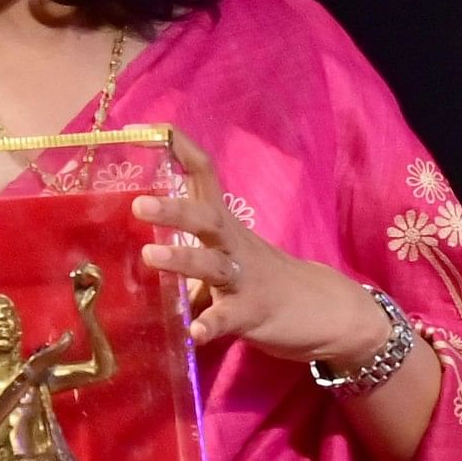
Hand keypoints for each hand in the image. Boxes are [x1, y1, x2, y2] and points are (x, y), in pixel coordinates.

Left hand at [134, 132, 395, 371]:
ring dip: (183, 260)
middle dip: (174, 210)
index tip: (142, 129)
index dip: (177, 150)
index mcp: (226, 226)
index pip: (204, 175)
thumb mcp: (230, 257)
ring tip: (151, 257)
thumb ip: (189, 254)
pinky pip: (229, 318)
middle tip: (139, 205)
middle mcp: (234, 245)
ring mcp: (246, 279)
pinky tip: (195, 332)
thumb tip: (132, 255)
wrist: (329, 314)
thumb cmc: (266, 283)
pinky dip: (211, 324)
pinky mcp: (254, 313)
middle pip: (207, 218)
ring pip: (214, 265)